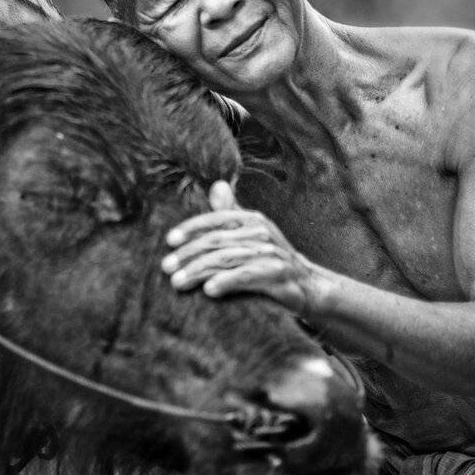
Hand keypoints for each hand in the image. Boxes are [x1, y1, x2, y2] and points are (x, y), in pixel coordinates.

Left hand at [162, 181, 317, 315]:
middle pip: (218, 241)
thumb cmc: (271, 258)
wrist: (308, 285)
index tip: (169, 241)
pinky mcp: (278, 275)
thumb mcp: (252, 233)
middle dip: (188, 254)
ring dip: (199, 271)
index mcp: (252, 220)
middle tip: (166, 268)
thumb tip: (217, 184)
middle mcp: (262, 232)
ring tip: (178, 282)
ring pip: (228, 259)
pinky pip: (248, 276)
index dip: (192, 229)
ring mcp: (271, 253)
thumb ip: (231, 212)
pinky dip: (227, 281)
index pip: (217, 219)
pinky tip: (209, 290)